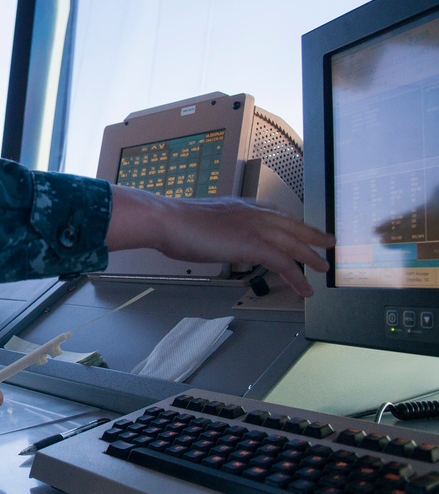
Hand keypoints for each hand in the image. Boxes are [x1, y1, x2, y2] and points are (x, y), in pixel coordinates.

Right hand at [106, 185, 333, 296]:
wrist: (166, 220)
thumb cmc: (173, 222)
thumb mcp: (197, 220)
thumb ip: (211, 227)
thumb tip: (207, 236)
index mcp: (238, 206)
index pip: (273, 212)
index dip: (290, 221)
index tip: (299, 226)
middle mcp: (251, 212)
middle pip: (291, 224)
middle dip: (312, 234)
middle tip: (328, 242)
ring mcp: (254, 227)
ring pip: (293, 242)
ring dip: (311, 256)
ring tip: (323, 267)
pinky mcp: (252, 244)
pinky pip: (284, 262)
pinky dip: (297, 275)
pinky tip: (304, 287)